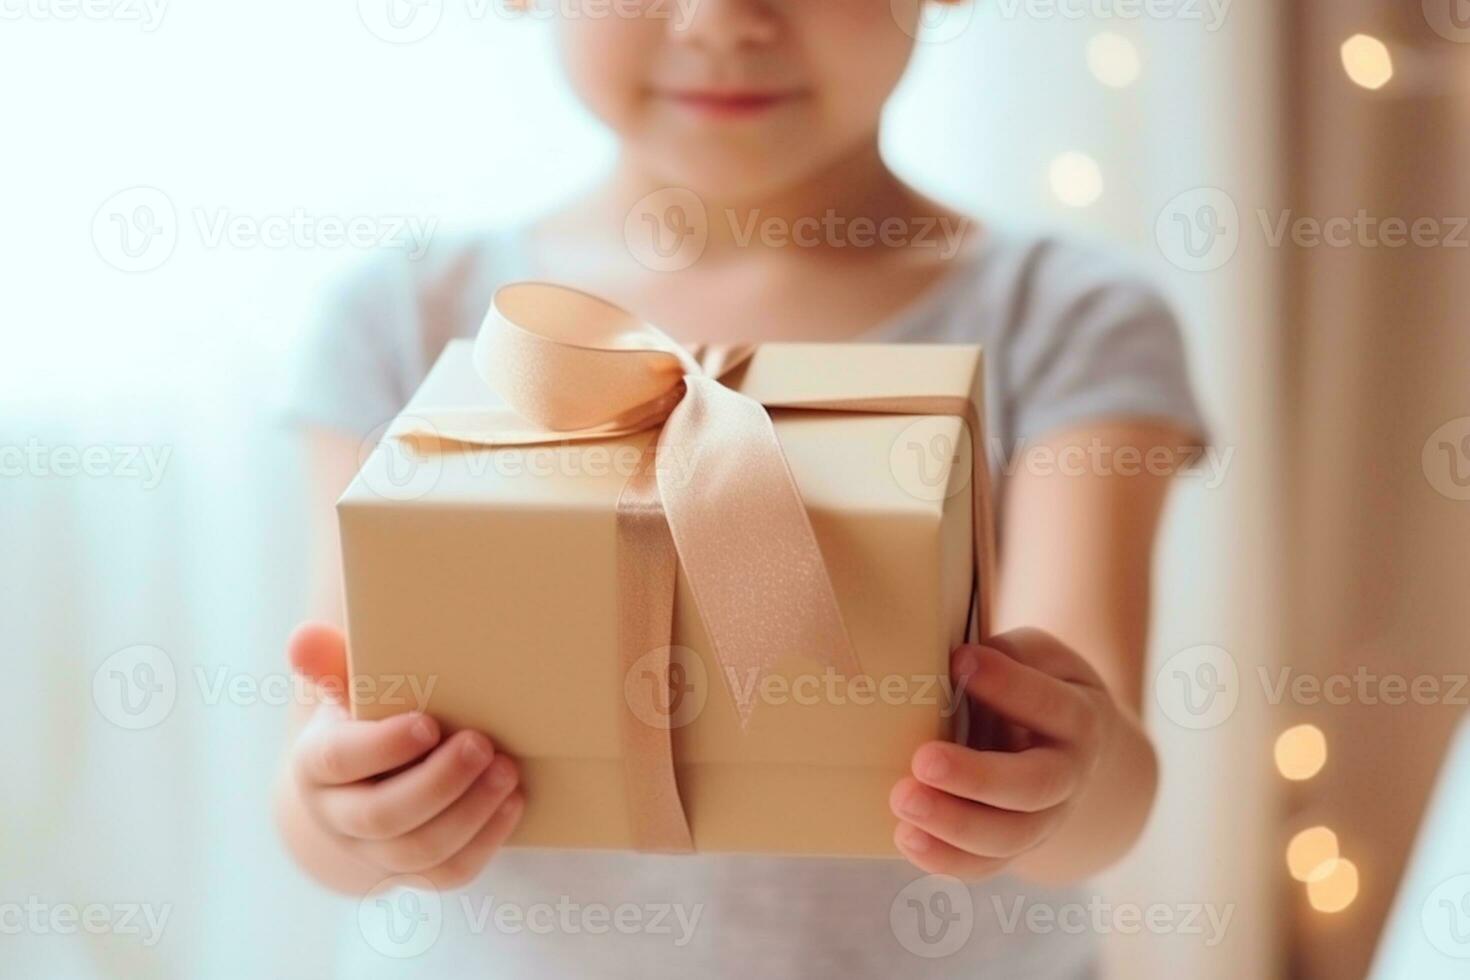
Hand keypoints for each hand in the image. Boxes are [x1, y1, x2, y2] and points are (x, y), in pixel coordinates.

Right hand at [286, 623, 523, 888]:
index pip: (338, 761)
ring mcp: (376, 853)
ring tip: (506, 770)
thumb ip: (331, 665)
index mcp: (317, 764)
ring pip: (418, 852)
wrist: (366, 785)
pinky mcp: (416, 873)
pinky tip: (512, 802)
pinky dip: (486, 840)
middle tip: (480, 745)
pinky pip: (450, 873)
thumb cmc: (365, 721)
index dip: (382, 747)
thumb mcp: (345, 691)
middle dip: (436, 783)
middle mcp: (340, 816)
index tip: (426, 724)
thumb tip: (306, 637)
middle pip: (381, 816)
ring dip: (469, 812)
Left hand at [889, 628, 1111, 877]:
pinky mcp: (1013, 846)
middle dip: (976, 778)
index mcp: (1078, 719)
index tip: (960, 660)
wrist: (1071, 747)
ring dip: (953, 825)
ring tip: (902, 800)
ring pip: (1008, 838)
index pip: (1050, 705)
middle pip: (1032, 788)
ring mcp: (1044, 820)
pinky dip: (944, 859)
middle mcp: (1068, 777)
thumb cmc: (1039, 684)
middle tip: (924, 760)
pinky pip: (984, 866)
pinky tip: (905, 836)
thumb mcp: (1038, 656)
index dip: (1008, 685)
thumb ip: (1007, 657)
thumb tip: (955, 663)